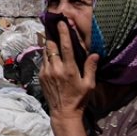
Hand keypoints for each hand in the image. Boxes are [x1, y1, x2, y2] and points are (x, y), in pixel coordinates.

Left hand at [39, 19, 100, 135]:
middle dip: (52, 34)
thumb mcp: (89, 84)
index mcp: (69, 69)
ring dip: (48, 43)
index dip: (62, 33)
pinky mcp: (41, 76)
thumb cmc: (79, 98)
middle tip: (52, 23)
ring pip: (45, 52)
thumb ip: (91, 68)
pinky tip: (49, 51)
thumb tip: (94, 54)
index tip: (61, 23)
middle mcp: (56, 69)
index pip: (64, 47)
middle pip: (51, 46)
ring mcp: (46, 72)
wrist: (63, 113)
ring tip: (50, 33)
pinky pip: (43, 61)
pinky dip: (46, 54)